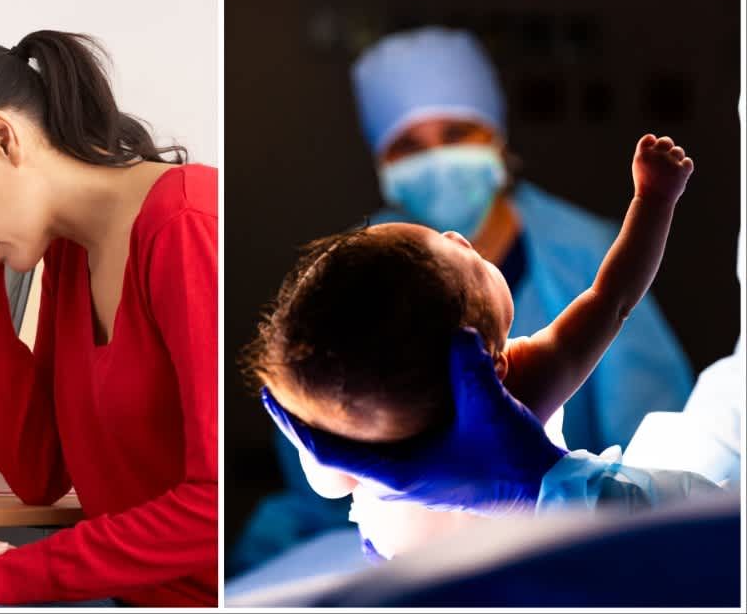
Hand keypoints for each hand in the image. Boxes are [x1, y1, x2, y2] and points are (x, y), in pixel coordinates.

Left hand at [285, 329, 566, 514]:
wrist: (546, 487)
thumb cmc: (513, 454)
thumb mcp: (489, 404)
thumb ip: (468, 365)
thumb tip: (455, 328)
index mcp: (395, 474)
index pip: (324, 453)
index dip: (291, 424)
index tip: (267, 395)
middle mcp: (395, 483)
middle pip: (334, 454)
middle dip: (310, 422)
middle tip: (290, 386)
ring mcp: (410, 482)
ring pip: (360, 453)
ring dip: (341, 426)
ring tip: (325, 389)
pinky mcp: (428, 475)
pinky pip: (385, 450)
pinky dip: (371, 427)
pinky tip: (377, 398)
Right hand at [632, 134, 693, 204]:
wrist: (653, 202)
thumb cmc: (646, 185)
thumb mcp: (640, 168)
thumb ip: (647, 153)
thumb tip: (657, 140)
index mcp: (642, 155)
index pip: (648, 138)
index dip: (652, 141)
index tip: (652, 149)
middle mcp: (656, 156)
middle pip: (665, 141)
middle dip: (667, 147)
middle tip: (665, 158)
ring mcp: (669, 162)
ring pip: (678, 151)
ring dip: (676, 159)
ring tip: (670, 171)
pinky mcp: (682, 169)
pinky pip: (687, 161)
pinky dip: (684, 168)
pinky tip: (677, 176)